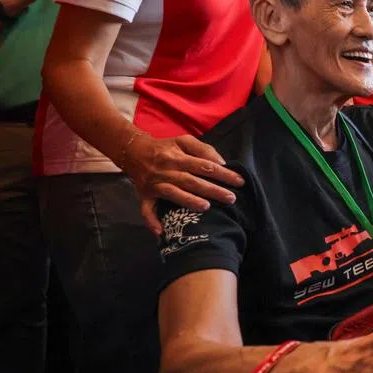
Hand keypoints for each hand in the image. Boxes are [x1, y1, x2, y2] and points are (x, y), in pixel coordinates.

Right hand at [121, 132, 243, 233]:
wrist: (133, 151)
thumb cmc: (165, 148)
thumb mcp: (184, 141)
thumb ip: (203, 149)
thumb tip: (220, 162)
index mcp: (178, 157)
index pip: (204, 165)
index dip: (223, 173)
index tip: (239, 181)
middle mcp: (166, 170)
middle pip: (192, 181)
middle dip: (213, 190)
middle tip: (231, 198)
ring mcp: (155, 184)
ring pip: (173, 194)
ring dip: (189, 201)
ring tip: (207, 207)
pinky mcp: (144, 195)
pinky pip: (146, 210)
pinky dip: (152, 221)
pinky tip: (161, 231)